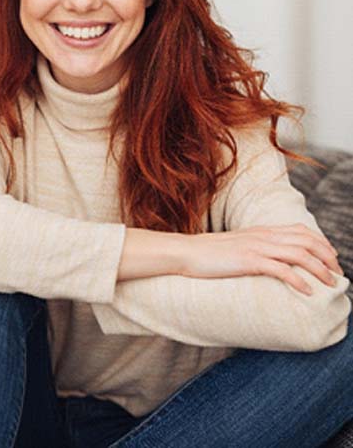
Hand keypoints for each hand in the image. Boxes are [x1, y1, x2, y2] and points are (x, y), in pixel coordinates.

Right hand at [179, 224, 344, 294]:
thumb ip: (254, 247)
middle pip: (306, 240)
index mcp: (261, 231)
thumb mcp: (236, 245)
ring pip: (299, 254)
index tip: (331, 258)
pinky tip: (307, 292)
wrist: (186, 252)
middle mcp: (262, 235)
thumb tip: (268, 259)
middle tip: (337, 274)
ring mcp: (255, 247)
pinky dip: (298, 281)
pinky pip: (280, 269)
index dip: (321, 243)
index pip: (300, 230)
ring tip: (330, 284)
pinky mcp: (247, 261)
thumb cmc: (208, 253)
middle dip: (327, 257)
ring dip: (319, 269)